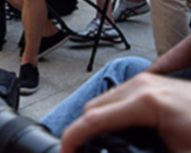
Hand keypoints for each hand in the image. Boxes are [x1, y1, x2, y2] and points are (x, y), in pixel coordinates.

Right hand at [60, 73, 190, 152]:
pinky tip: (120, 135)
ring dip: (98, 124)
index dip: (73, 139)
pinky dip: (113, 116)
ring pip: (105, 101)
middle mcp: (142, 85)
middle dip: (83, 133)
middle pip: (93, 107)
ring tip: (100, 147)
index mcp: (146, 102)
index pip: (93, 119)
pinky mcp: (154, 85)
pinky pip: (120, 98)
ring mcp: (148, 81)